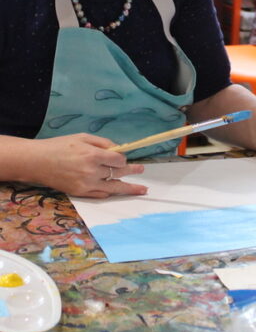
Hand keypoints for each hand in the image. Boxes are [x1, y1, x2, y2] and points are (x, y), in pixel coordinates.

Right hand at [26, 133, 147, 197]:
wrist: (37, 162)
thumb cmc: (60, 146)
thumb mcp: (83, 137)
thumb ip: (103, 143)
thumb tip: (119, 150)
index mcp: (93, 155)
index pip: (118, 160)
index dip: (122, 158)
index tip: (121, 157)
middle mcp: (91, 171)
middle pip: (118, 173)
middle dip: (132, 171)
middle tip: (141, 170)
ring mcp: (86, 184)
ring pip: (113, 187)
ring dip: (129, 188)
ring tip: (142, 190)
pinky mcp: (80, 193)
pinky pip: (101, 194)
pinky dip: (111, 192)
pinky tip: (119, 191)